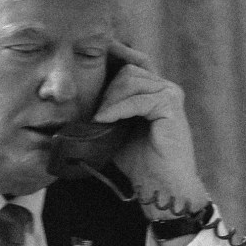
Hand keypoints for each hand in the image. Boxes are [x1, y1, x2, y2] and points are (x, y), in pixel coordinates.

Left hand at [95, 41, 212, 215]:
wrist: (161, 186)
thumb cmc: (139, 162)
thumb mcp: (115, 131)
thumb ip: (104, 111)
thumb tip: (74, 100)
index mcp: (154, 90)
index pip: (131, 61)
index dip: (111, 59)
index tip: (85, 63)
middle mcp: (164, 88)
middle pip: (127, 70)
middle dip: (106, 88)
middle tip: (94, 113)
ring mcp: (170, 94)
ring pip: (130, 81)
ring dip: (109, 100)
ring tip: (99, 119)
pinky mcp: (171, 106)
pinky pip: (137, 100)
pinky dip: (117, 109)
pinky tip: (104, 120)